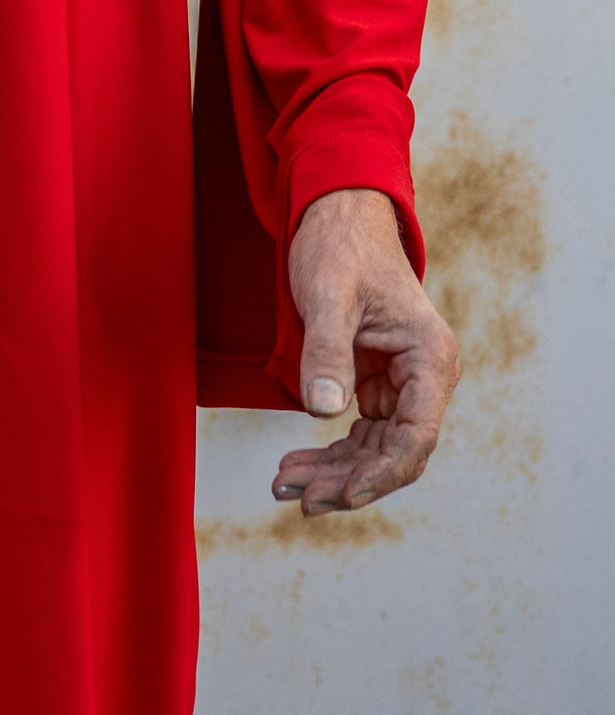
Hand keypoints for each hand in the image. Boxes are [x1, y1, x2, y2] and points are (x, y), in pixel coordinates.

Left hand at [271, 186, 459, 516]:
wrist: (336, 216)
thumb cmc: (340, 246)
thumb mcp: (328, 294)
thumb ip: (327, 350)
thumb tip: (323, 411)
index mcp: (430, 360)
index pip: (415, 436)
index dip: (381, 473)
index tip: (342, 495)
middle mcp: (424, 379)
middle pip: (393, 452)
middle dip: (346, 480)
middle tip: (295, 498)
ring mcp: (400, 385)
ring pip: (373, 448)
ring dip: (333, 472)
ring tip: (284, 487)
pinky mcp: (375, 384)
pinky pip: (358, 431)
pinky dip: (329, 451)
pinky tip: (294, 464)